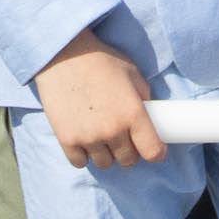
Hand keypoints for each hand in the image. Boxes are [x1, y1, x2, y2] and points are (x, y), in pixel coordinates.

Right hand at [37, 38, 156, 169]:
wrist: (63, 54)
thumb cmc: (100, 60)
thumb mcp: (132, 73)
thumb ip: (143, 97)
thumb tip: (150, 118)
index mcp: (133, 113)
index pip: (153, 152)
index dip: (156, 153)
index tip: (153, 149)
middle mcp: (113, 130)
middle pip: (128, 160)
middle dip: (128, 151)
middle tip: (122, 137)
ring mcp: (89, 137)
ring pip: (105, 163)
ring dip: (106, 153)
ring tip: (101, 136)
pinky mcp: (67, 139)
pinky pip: (80, 162)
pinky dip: (83, 154)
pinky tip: (84, 138)